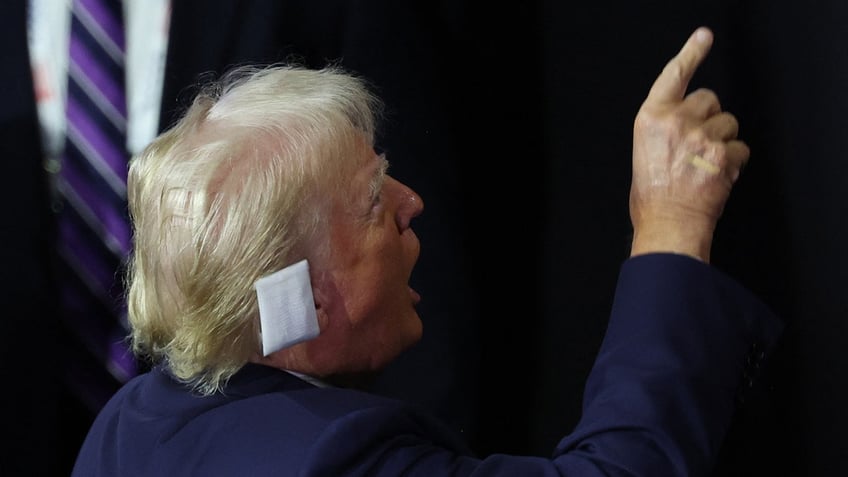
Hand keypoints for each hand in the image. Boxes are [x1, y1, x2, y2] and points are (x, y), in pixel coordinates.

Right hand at [629, 27, 749, 262]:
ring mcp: (702, 137)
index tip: (703, 37)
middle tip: (700, 143)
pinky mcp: (725, 154)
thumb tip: (685, 125)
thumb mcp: (643, 153)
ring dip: (723, 141)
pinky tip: (717, 177)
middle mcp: (676, 122)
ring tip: (706, 165)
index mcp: (650, 119)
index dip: (691, 53)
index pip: (674, 76)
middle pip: (710, 98)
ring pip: (729, 123)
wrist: (668, 225)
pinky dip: (734, 162)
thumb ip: (664, 130)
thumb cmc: (651, 198)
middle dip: (710, 116)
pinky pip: (740, 148)